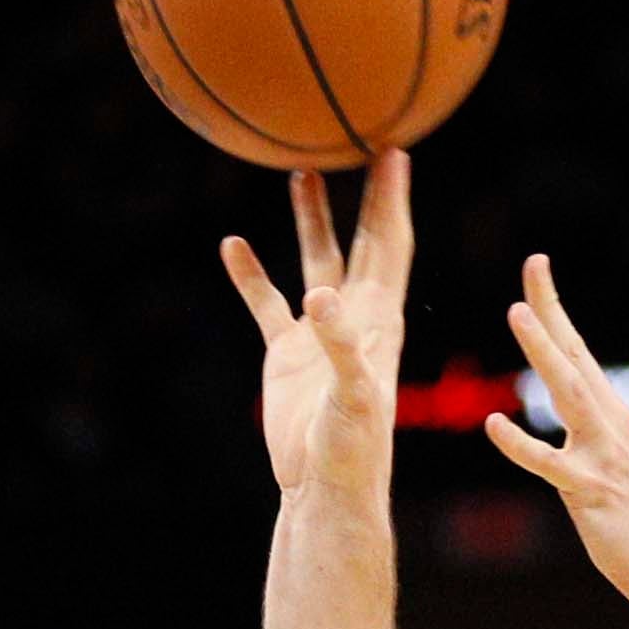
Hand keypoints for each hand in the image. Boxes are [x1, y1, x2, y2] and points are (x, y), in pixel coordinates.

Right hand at [220, 150, 416, 496]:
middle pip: (361, 241)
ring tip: (302, 171)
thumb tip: (317, 295)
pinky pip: (266, 303)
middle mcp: (353, 317)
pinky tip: (233, 245)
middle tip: (363, 141)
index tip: (395, 152)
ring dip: (310, 220)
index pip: (389, 246)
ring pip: (315, 260)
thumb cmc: (352, 448)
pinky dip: (251, 274)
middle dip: (364, 194)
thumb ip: (338, 345)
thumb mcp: (352, 394)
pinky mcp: (286, 354)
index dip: (391, 200)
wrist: (323, 487)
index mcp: (379, 320)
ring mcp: (318, 332)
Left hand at [481, 254, 628, 616]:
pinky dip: (520, 445)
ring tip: (516, 314)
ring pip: (567, 392)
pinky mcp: (591, 491)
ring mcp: (603, 455)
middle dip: (551, 309)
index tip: (537, 269)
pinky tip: (494, 424)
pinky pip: (550, 464)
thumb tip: (563, 414)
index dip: (555, 310)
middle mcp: (611, 424)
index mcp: (613, 415)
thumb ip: (588, 435)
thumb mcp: (613, 464)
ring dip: (541, 351)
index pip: (578, 352)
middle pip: (574, 356)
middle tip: (533, 265)